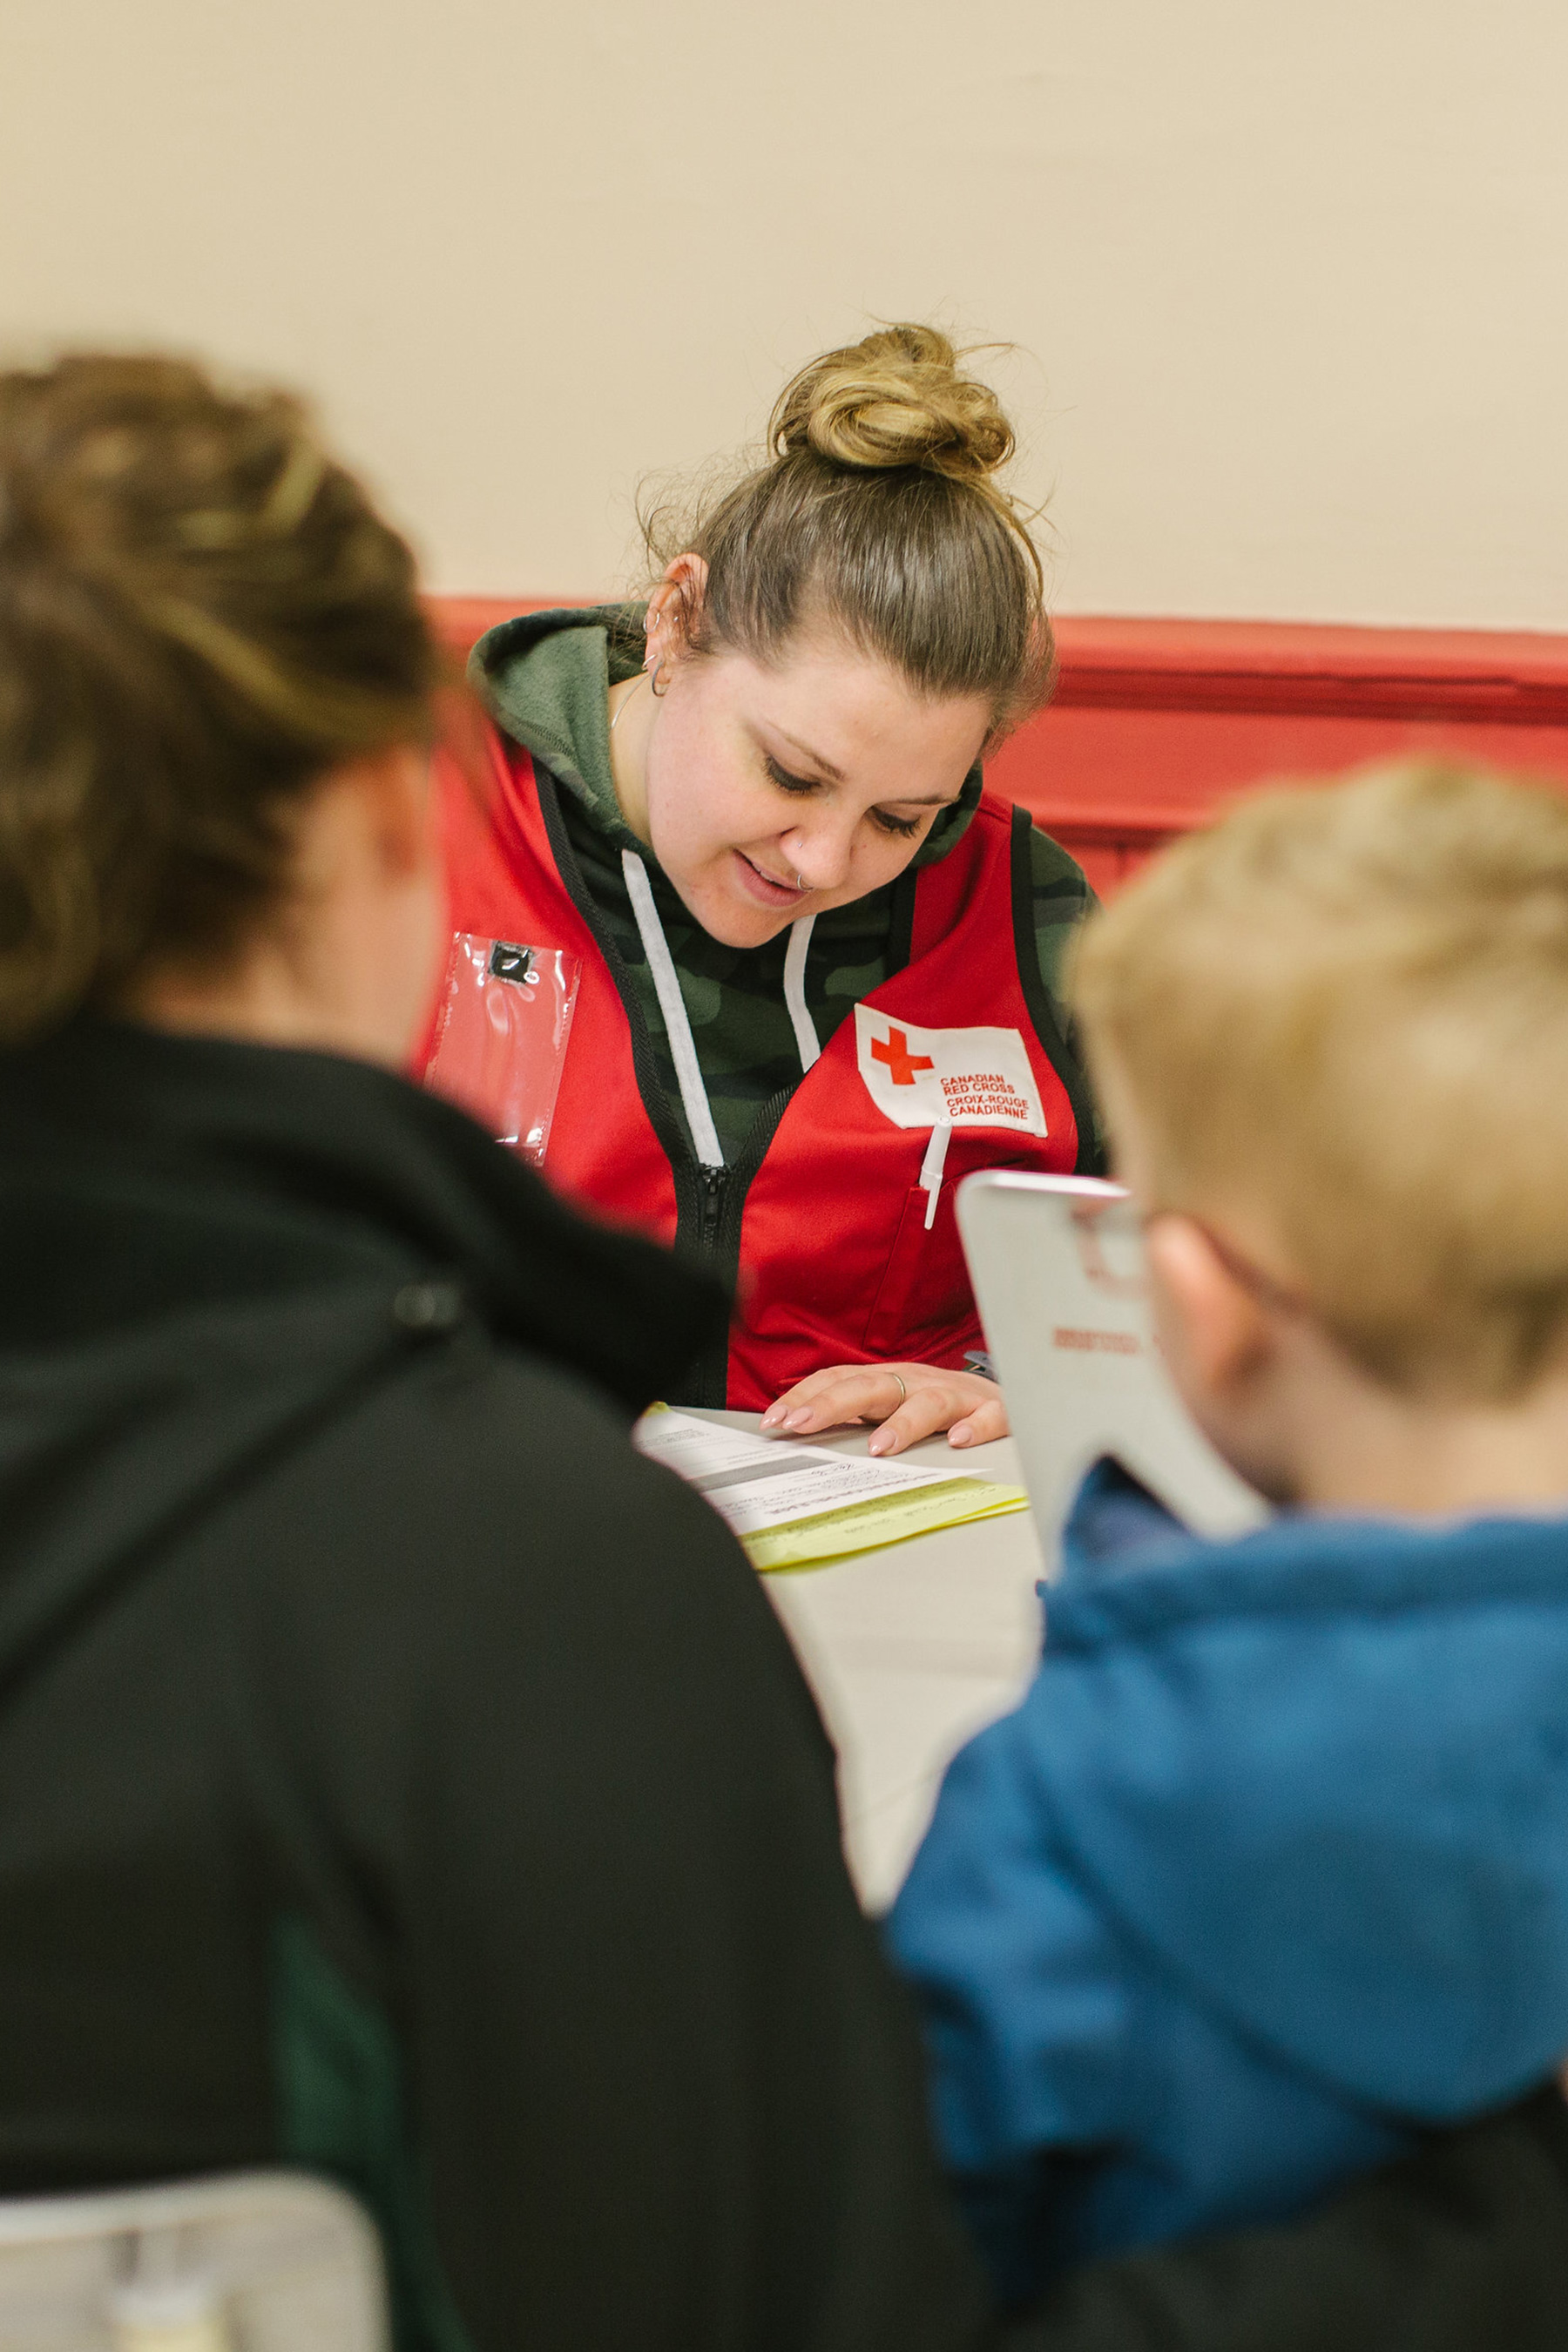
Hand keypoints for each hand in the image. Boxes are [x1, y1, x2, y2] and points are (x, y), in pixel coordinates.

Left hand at [759, 1361, 1008, 1456]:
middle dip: (834, 1404)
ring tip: (880, 1448)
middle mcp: (916, 1382)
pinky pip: (988, 1417)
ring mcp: (956, 1396)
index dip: (805, 1398)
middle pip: (872, 1386)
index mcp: (887, 1380)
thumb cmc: (939, 1404)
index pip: (838, 1379)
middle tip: (803, 1425)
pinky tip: (958, 1441)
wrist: (1010, 1390)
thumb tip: (797, 1434)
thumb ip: (852, 1416)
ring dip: (903, 1424)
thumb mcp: (891, 1404)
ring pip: (928, 1403)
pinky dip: (974, 1427)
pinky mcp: (994, 1411)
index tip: (775, 1422)